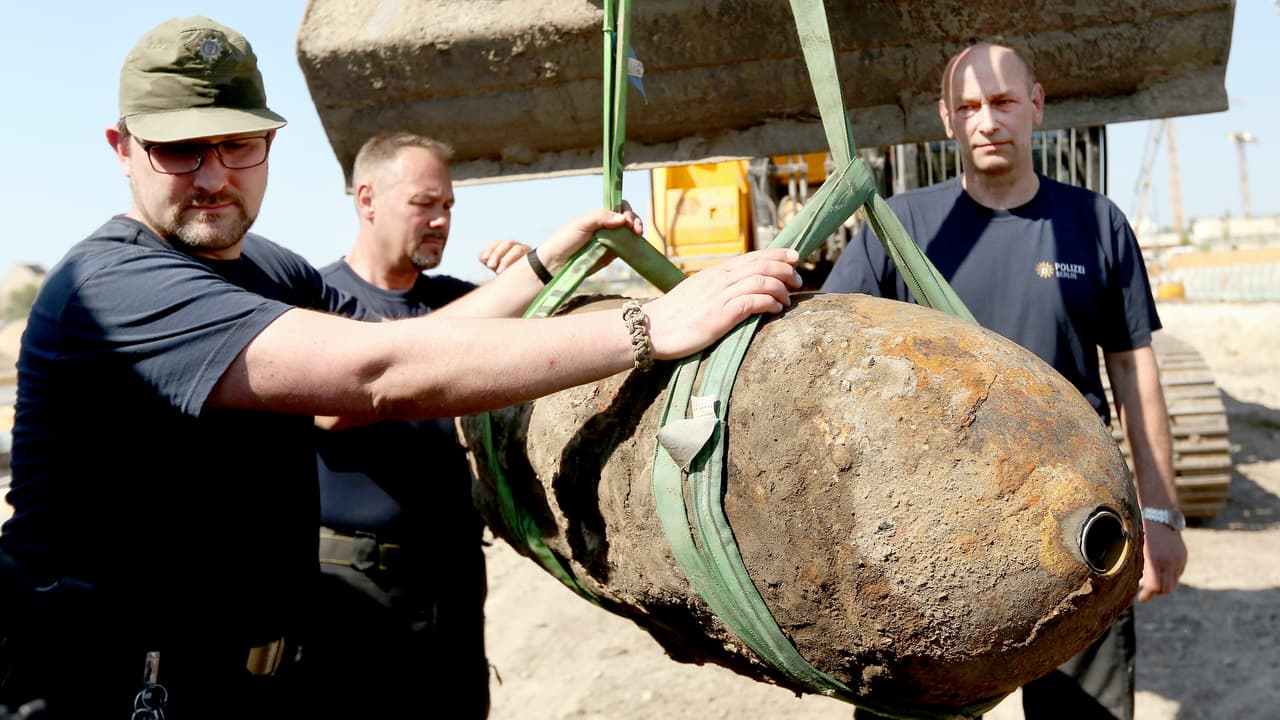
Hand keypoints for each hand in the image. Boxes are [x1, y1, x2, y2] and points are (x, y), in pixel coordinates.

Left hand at [478, 239, 531, 273]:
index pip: (499, 243)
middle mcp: (520, 246)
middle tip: (490, 265)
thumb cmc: (510, 274)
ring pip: (517, 249)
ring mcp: (528, 252)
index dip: (491, 249)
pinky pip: (527, 259)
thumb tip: (479, 255)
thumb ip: (489, 261)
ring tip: (499, 271)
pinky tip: (510, 272)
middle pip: (508, 243)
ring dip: (507, 259)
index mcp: (509, 246)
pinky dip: (517, 263)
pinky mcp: (535, 260)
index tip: (483, 259)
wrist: (526, 284)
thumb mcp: (497, 268)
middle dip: (498, 253)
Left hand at [536, 203, 643, 271]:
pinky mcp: (611, 255)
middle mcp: (607, 226)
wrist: (556, 262)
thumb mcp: (581, 224)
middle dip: (636, 221)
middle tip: (637, 231)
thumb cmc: (565, 239)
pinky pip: (626, 249)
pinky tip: (635, 248)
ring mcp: (611, 241)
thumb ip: (600, 217)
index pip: (619, 206)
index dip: (627, 211)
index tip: (628, 221)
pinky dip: (633, 247)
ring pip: (629, 234)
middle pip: (628, 219)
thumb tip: (623, 218)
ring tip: (637, 237)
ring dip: (636, 234)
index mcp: (600, 216)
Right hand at [641, 248, 801, 359]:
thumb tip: (736, 289)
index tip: (795, 256)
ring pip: (761, 280)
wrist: (652, 329)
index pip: (752, 256)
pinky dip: (770, 302)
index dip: (777, 254)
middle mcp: (720, 278)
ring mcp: (721, 295)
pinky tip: (777, 309)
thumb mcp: (697, 293)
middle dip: (785, 269)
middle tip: (798, 279)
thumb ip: (717, 288)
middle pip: (761, 265)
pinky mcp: (721, 314)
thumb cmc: (674, 316)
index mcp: (716, 272)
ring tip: (789, 299)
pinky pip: (753, 301)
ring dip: (781, 288)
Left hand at [1137, 520, 1187, 601]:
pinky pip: (1178, 573)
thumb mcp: (1137, 549)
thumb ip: (1142, 566)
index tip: (1141, 598)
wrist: (1159, 514)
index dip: (1147, 595)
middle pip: (1166, 588)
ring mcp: (1179, 559)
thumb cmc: (1142, 531)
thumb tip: (1142, 585)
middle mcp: (1170, 561)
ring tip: (1152, 581)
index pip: (1155, 587)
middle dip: (1156, 592)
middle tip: (1146, 592)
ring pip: (1174, 582)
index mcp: (1155, 560)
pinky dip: (1170, 576)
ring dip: (1164, 584)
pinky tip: (1161, 572)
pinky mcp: (1184, 556)